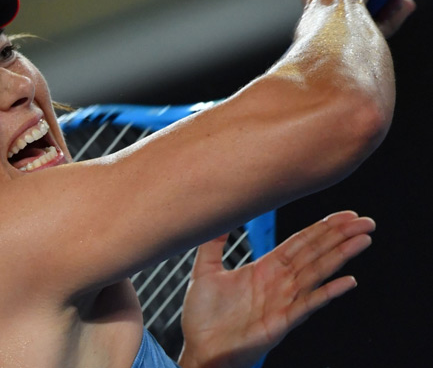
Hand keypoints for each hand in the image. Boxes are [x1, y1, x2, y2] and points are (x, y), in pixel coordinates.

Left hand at [178, 211, 374, 367]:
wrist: (199, 348)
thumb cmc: (203, 315)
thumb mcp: (205, 271)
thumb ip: (212, 244)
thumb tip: (217, 215)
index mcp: (265, 269)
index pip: (299, 243)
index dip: (321, 228)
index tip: (344, 215)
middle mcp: (279, 283)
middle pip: (315, 254)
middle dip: (339, 236)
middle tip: (364, 220)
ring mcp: (283, 302)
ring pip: (317, 273)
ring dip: (340, 256)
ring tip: (362, 240)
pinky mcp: (281, 322)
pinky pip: (308, 304)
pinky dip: (327, 292)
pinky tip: (347, 281)